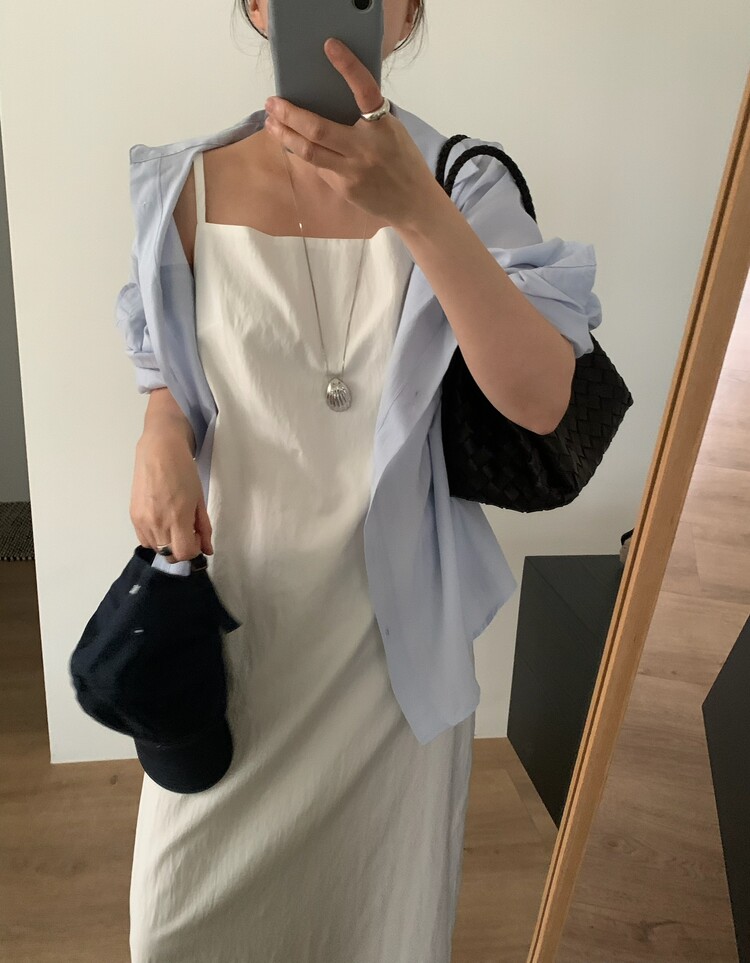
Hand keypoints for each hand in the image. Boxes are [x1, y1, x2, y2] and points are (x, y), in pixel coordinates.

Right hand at [131, 433, 213, 562]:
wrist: (159, 450)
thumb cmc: (184, 471)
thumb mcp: (199, 500)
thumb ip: (204, 528)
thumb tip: (207, 550)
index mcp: (176, 518)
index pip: (184, 553)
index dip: (194, 550)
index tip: (197, 537)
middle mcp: (156, 523)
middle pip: (169, 555)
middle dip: (182, 548)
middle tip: (188, 532)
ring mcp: (142, 520)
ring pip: (156, 549)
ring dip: (167, 544)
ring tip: (175, 525)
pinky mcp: (133, 515)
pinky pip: (144, 539)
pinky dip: (155, 538)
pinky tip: (162, 522)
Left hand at [263, 37, 435, 228]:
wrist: (413, 202)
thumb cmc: (402, 162)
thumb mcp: (392, 131)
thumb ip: (367, 118)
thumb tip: (332, 100)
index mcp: (382, 126)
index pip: (365, 90)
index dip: (348, 67)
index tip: (330, 46)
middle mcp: (365, 148)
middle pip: (318, 129)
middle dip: (289, 114)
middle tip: (272, 103)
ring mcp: (352, 171)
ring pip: (309, 152)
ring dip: (285, 135)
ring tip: (271, 123)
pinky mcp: (344, 187)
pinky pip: (318, 167)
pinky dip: (304, 152)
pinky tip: (294, 143)